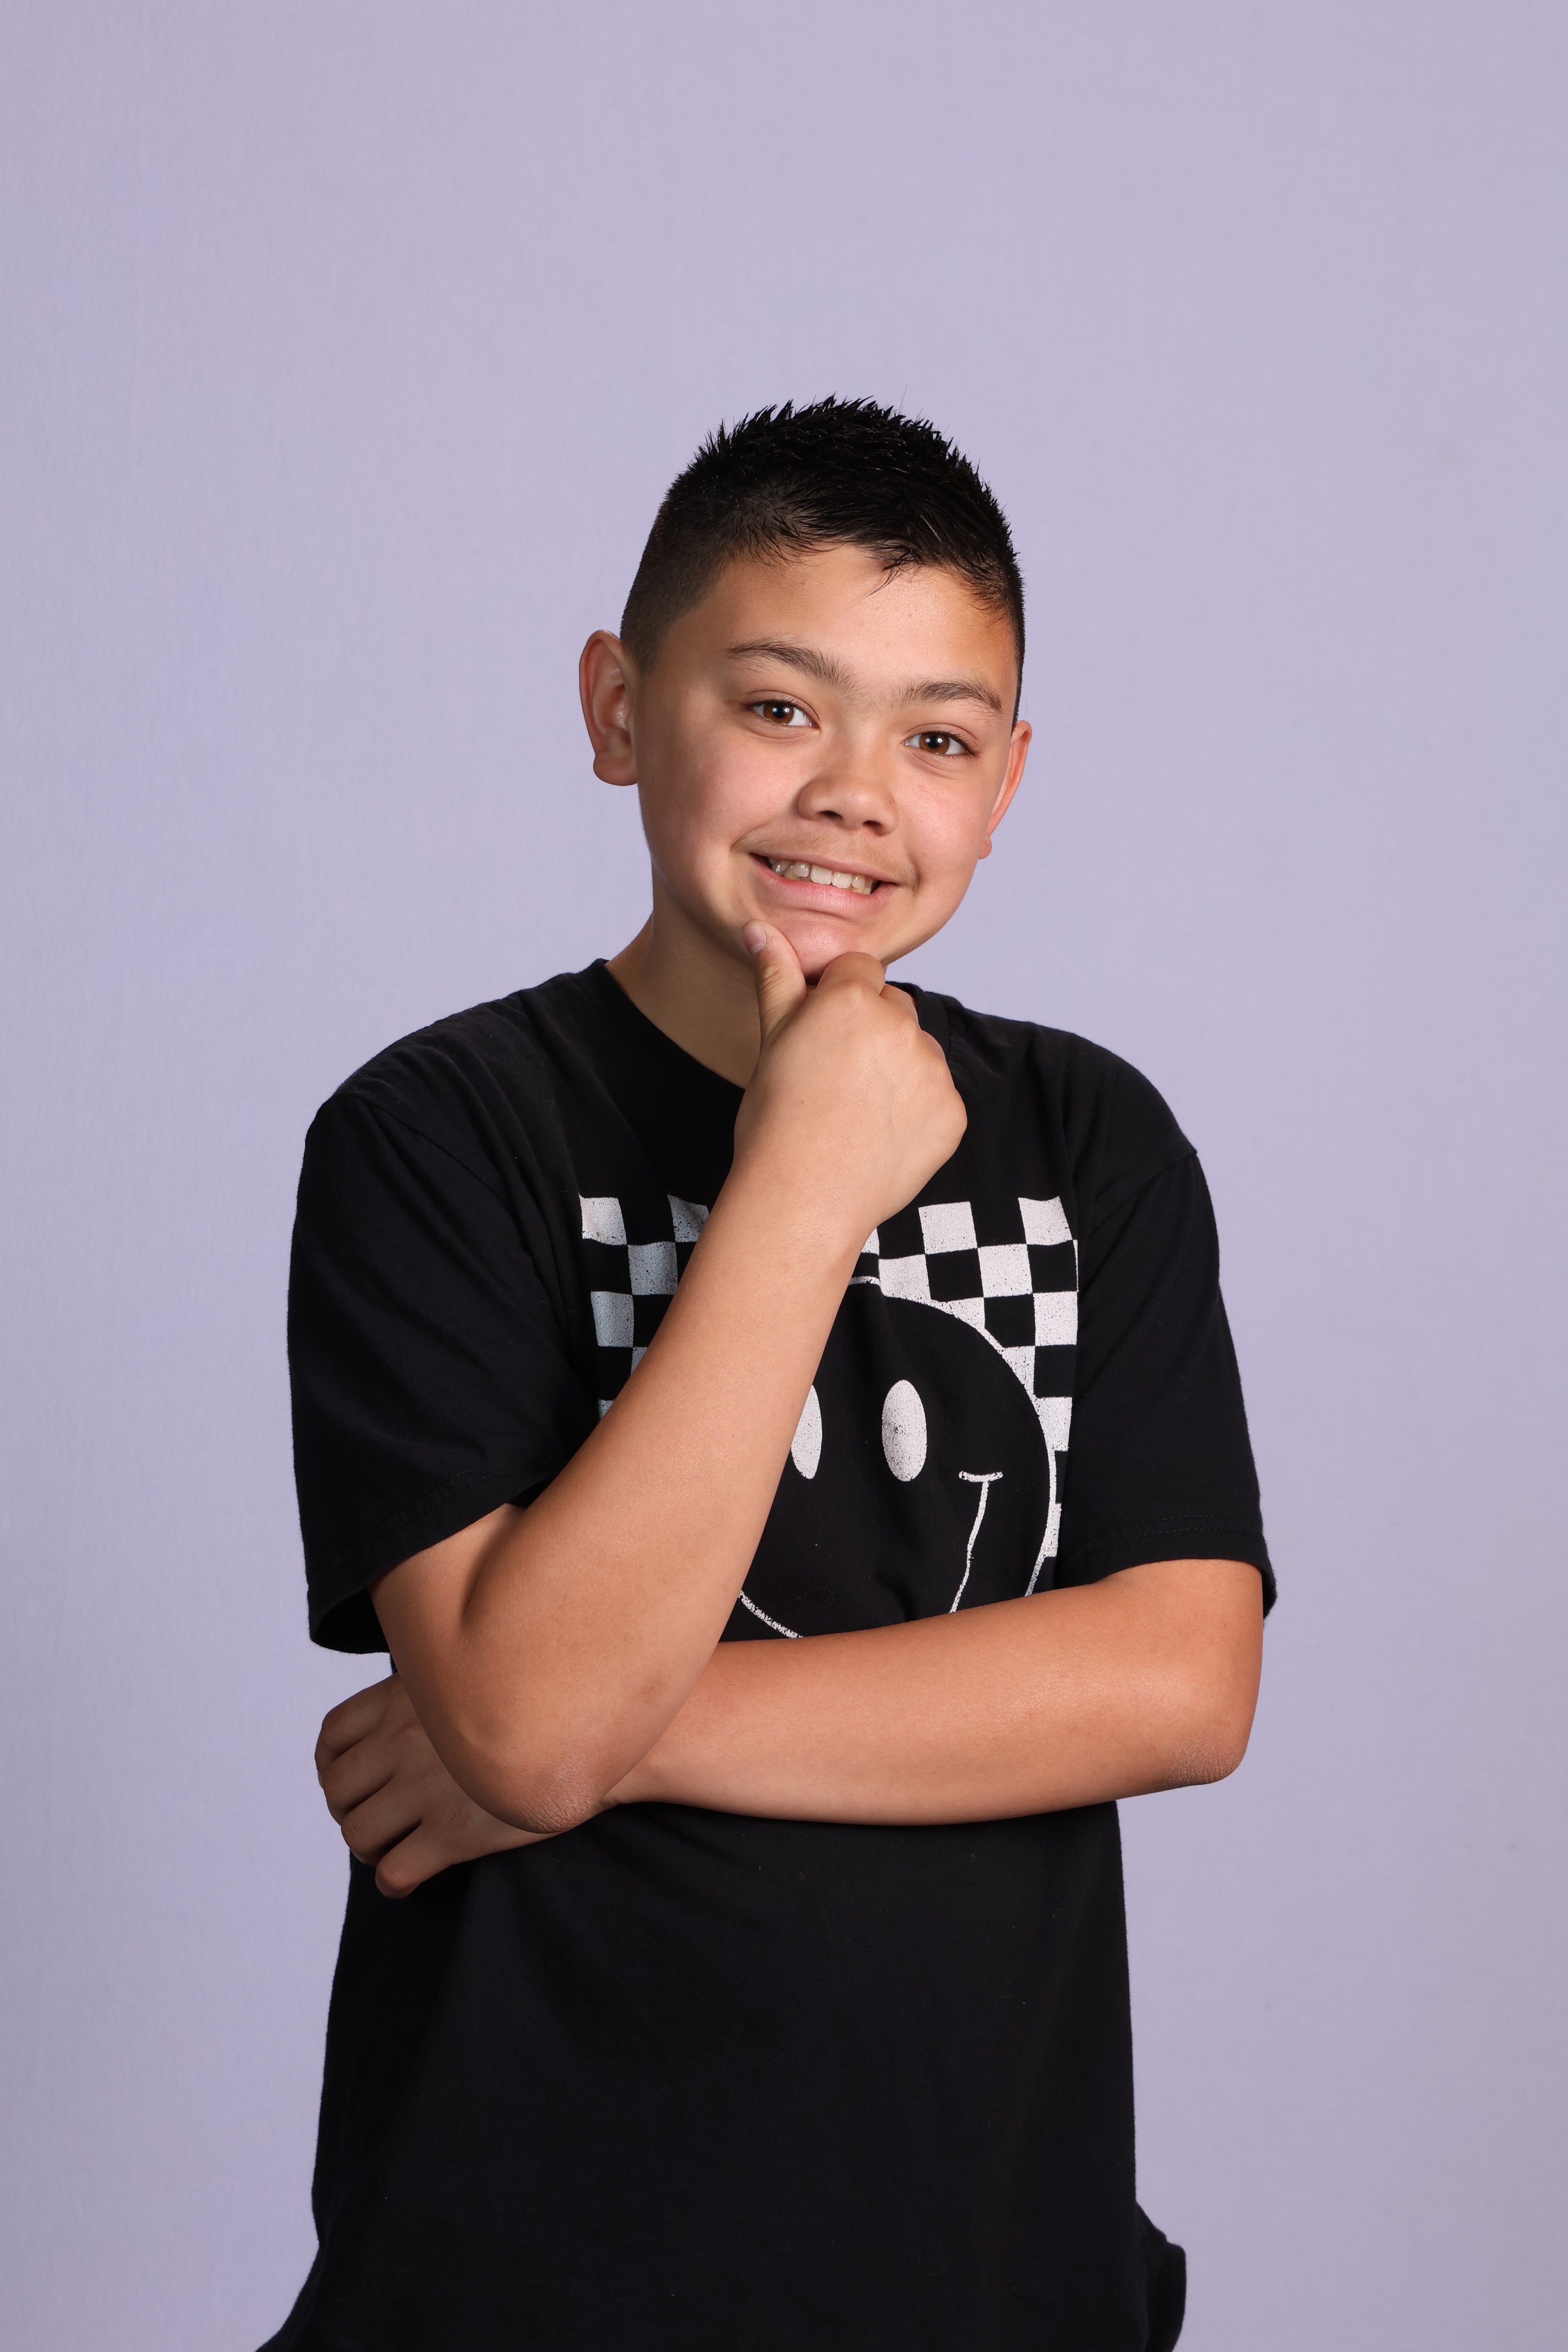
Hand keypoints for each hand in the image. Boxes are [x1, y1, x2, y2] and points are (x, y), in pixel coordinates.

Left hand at [315, 1673, 550, 1896]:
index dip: (330, 1765)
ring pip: (357, 1834)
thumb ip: (430, 1691)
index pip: (332, 1736)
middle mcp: (405, 1740)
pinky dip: (391, 1882)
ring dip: (368, 1848)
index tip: (350, 1780)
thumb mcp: (471, 1676)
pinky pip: (392, 1872)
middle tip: (375, 1819)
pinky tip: (408, 1880)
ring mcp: (425, 1789)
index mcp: (405, 1697)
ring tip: (390, 1849)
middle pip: (338, 1790)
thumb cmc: (537, 1709)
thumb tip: (400, 1717)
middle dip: (348, 1811)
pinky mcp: (452, 1834)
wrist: (592, 1739)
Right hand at [733, 928, 966, 1252]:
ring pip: (918, 1052)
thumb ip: (777, 977)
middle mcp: (901, 1025)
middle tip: (834, 1081)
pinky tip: (879, 1137)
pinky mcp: (953, 1113)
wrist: (801, 1197)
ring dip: (896, 1071)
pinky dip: (916, 1112)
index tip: (821, 1038)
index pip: (859, 971)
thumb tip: (760, 928)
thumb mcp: (771, 1040)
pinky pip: (937, 1097)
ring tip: (855, 1113)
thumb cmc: (774, 1120)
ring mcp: (932, 1071)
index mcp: (852, 998)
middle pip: (894, 1007)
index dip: (838, 1001)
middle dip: (871, 1032)